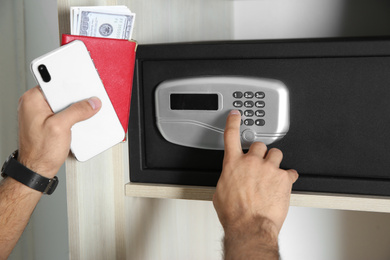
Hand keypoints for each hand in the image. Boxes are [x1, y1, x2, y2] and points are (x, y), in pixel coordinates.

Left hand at [17, 86, 100, 177]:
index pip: (54, 81)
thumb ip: (77, 111)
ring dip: (77, 109)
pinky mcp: (49, 122)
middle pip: (62, 92)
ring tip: (84, 115)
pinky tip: (79, 123)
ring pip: (65, 104)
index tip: (85, 80)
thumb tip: (91, 103)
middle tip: (88, 102)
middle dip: (77, 97)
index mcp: (32, 100)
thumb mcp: (61, 127)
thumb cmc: (40, 152)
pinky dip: (74, 116)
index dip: (71, 80)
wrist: (37, 170)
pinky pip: (65, 113)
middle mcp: (35, 104)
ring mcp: (42, 113)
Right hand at [213, 110, 297, 257]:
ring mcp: (269, 169)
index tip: (236, 115)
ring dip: (275, 162)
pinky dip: (288, 177)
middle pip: (259, 145)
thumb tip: (229, 179)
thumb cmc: (234, 213)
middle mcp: (251, 163)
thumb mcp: (220, 193)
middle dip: (260, 152)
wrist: (250, 226)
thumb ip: (227, 179)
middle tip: (260, 164)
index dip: (233, 122)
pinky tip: (284, 185)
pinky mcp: (283, 178)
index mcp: (233, 164)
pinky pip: (290, 171)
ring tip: (272, 174)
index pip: (231, 136)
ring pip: (276, 153)